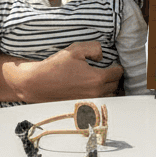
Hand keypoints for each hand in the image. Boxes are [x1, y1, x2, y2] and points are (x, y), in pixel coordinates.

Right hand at [0, 41, 123, 103]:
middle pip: (115, 86)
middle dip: (115, 78)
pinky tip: (94, 89)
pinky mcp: (82, 108)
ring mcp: (89, 102)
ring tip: (104, 81)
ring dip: (109, 89)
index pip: (117, 73)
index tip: (115, 64)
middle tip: (111, 71)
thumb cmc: (55, 66)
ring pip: (108, 97)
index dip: (118, 67)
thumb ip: (94, 48)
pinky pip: (98, 103)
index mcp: (97, 79)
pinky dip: (100, 96)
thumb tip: (102, 56)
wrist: (37, 83)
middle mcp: (95, 93)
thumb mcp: (75, 49)